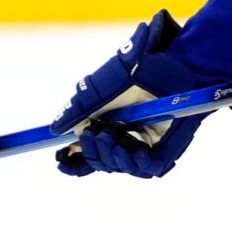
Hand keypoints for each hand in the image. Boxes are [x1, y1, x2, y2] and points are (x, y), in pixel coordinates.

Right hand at [51, 11, 204, 177]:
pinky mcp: (168, 148)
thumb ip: (80, 109)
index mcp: (110, 124)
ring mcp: (148, 144)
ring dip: (112, 158)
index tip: (60, 159)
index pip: (89, 152)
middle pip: (103, 163)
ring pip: (123, 167)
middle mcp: (128, 137)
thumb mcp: (103, 88)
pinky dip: (138, 163)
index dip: (74, 161)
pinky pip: (150, 168)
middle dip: (93, 154)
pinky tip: (133, 150)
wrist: (176, 62)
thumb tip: (55, 130)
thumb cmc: (143, 68)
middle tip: (92, 135)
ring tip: (110, 137)